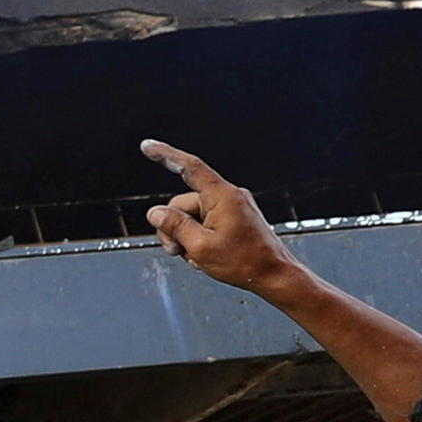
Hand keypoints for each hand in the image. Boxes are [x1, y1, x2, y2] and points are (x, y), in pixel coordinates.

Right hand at [141, 141, 298, 295]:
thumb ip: (174, 226)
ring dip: (186, 236)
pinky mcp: (233, 217)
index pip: (189, 168)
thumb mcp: (200, 247)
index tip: (148, 146)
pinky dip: (198, 236)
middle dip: (174, 228)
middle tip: (178, 251)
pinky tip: (206, 253)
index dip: (165, 155)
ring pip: (191, 215)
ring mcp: (231, 206)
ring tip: (197, 256)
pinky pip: (204, 220)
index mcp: (222, 196)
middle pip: (182, 203)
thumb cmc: (245, 262)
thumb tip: (155, 212)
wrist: (274, 275)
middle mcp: (228, 196)